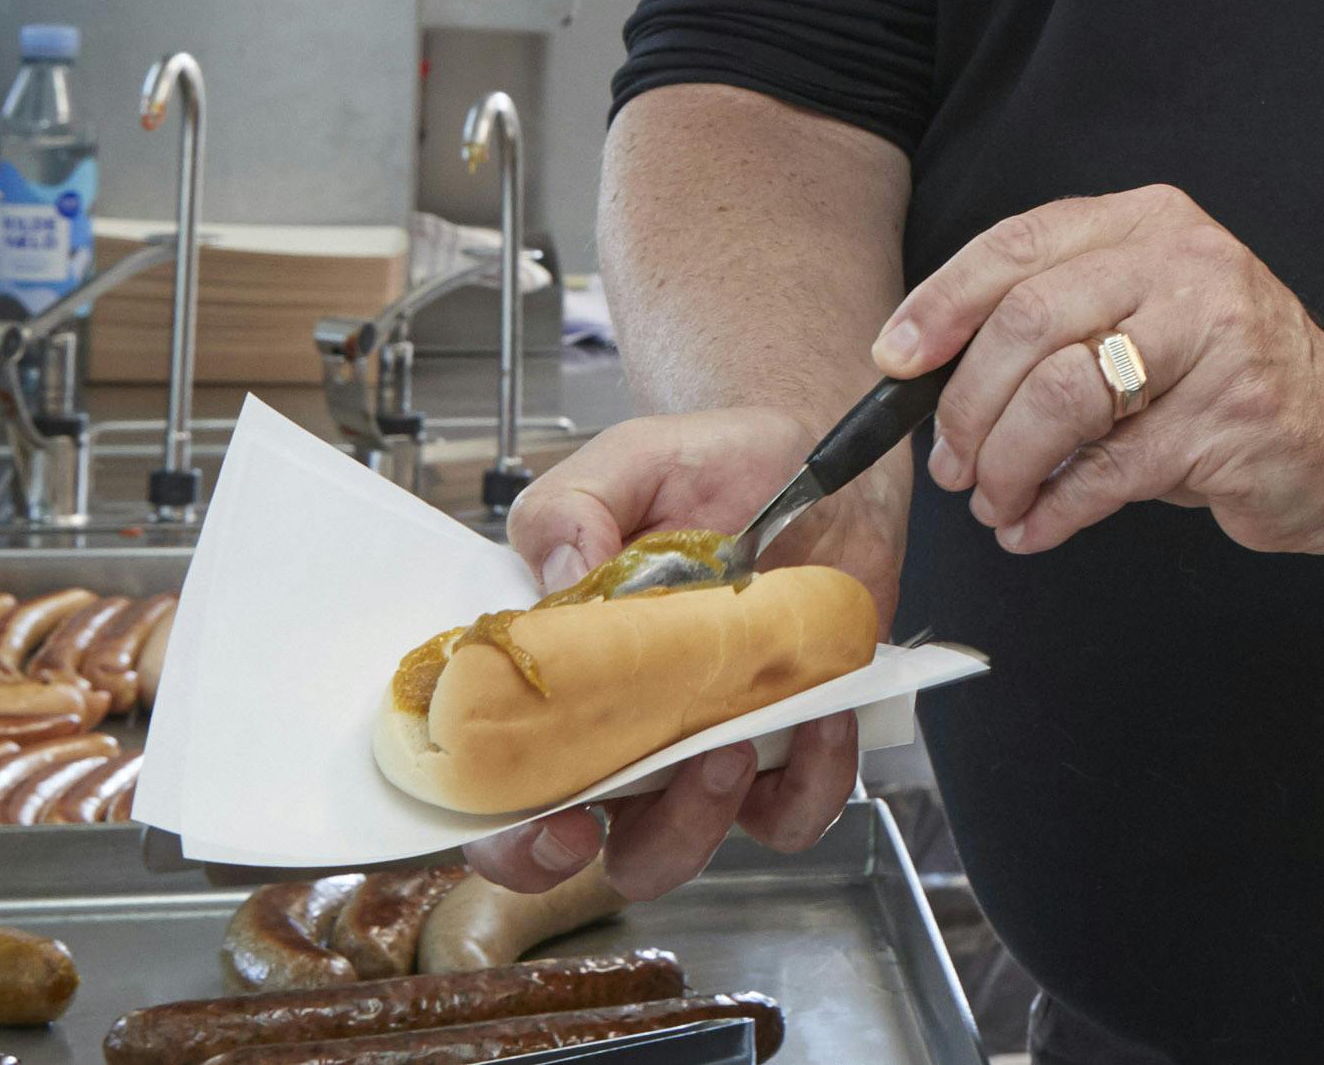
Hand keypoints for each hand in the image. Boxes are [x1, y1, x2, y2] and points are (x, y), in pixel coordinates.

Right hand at [462, 405, 890, 896]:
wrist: (810, 461)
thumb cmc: (705, 473)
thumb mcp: (628, 464)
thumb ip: (572, 507)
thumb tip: (561, 575)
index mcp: (556, 683)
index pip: (501, 794)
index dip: (506, 837)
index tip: (543, 826)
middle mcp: (624, 737)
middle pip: (589, 848)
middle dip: (586, 863)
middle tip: (604, 818)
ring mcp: (704, 749)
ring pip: (687, 844)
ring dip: (700, 817)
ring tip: (728, 743)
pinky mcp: (788, 745)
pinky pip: (797, 804)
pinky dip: (813, 779)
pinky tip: (822, 714)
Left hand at [876, 185, 1323, 561]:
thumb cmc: (1224, 381)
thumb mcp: (1146, 317)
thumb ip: (1059, 321)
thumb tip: (930, 373)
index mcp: (1151, 224)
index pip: (1020, 246)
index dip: (943, 305)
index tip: (896, 361)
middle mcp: (1187, 264)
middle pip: (1030, 322)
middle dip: (969, 406)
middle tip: (953, 462)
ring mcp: (1216, 339)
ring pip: (1063, 398)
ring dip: (1007, 464)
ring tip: (997, 499)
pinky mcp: (1231, 419)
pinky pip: (1108, 472)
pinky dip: (1053, 510)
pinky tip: (1036, 527)